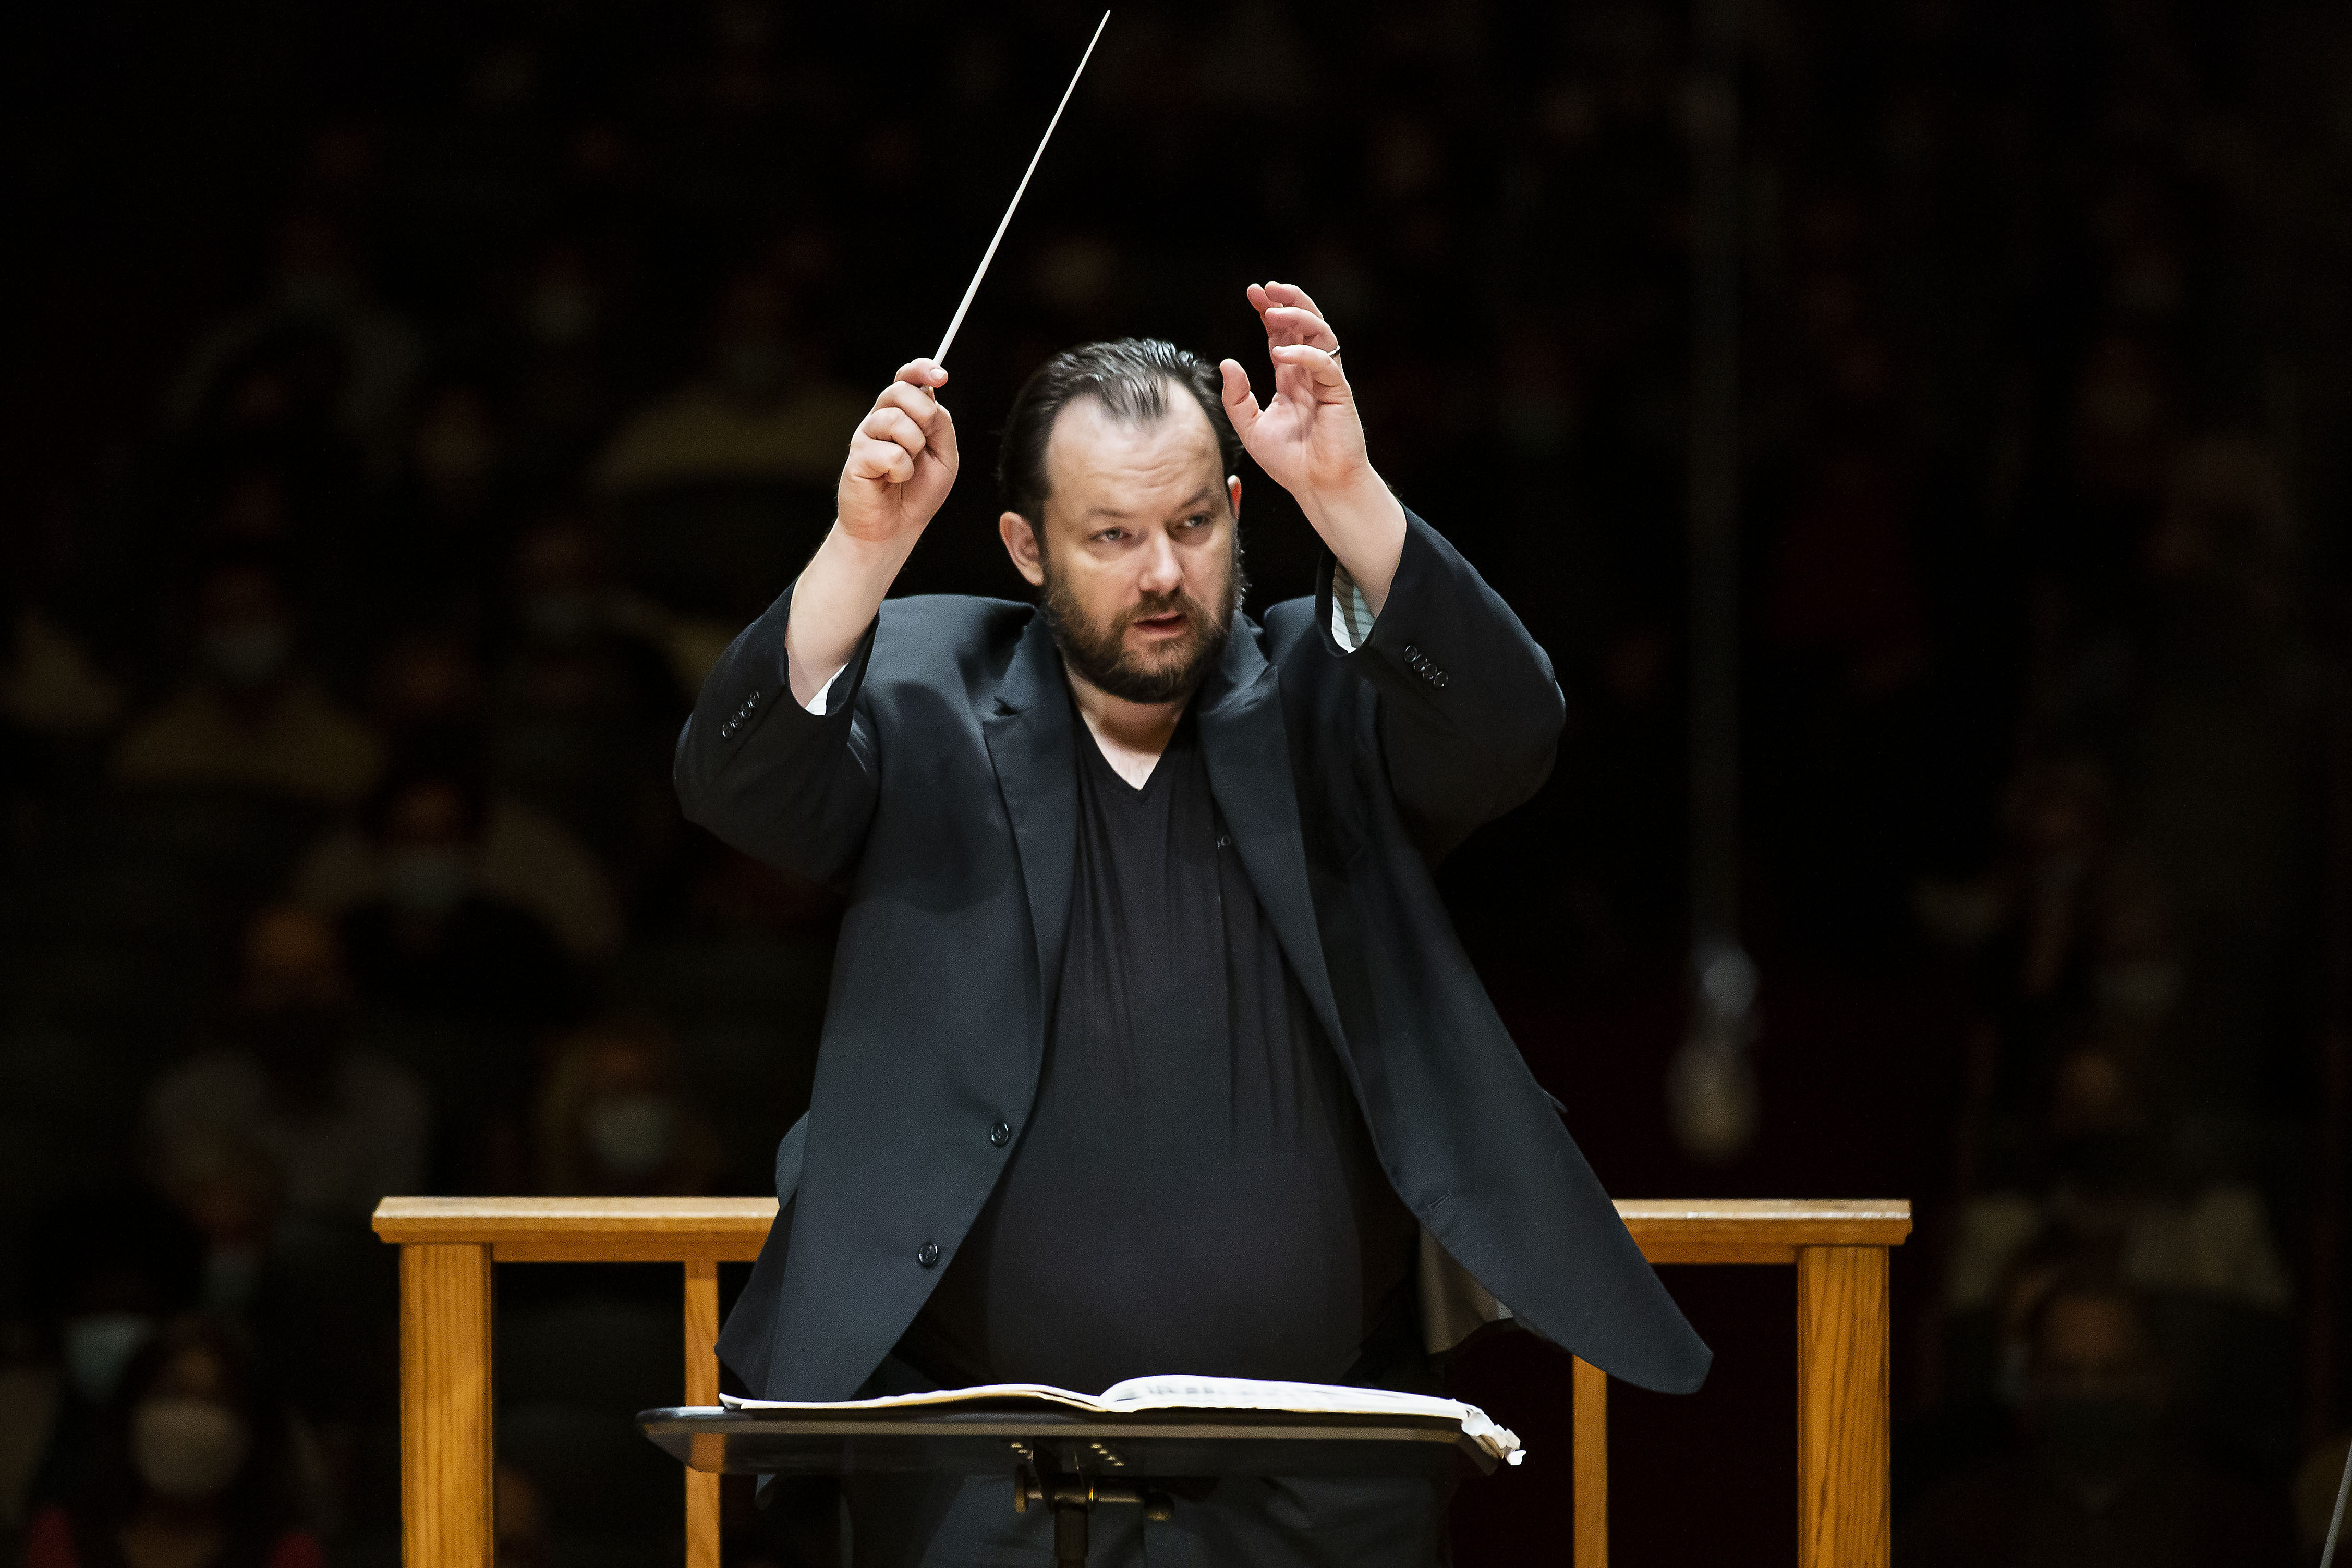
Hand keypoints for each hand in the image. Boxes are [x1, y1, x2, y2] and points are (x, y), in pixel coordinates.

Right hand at [837, 360, 958, 546]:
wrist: (894, 527)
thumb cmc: (918, 492)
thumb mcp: (944, 456)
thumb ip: (941, 426)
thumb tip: (930, 397)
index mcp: (903, 414)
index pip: (907, 378)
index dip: (921, 369)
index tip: (941, 376)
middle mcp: (881, 419)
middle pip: (902, 391)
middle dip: (924, 415)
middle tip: (923, 445)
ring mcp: (865, 436)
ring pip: (896, 420)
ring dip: (913, 449)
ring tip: (906, 470)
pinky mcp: (856, 457)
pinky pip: (891, 453)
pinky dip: (901, 472)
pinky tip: (892, 480)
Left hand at [1218, 282, 1404, 608]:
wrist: (1316, 486)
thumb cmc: (1289, 462)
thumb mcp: (1250, 429)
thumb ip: (1236, 398)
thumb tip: (1227, 363)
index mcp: (1291, 378)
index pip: (1281, 335)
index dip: (1269, 312)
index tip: (1252, 293)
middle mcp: (1310, 374)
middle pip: (1305, 325)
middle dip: (1287, 302)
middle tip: (1266, 289)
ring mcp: (1327, 381)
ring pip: (1321, 335)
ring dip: (1298, 318)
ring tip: (1274, 312)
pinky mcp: (1339, 394)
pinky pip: (1326, 365)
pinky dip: (1306, 354)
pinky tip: (1283, 352)